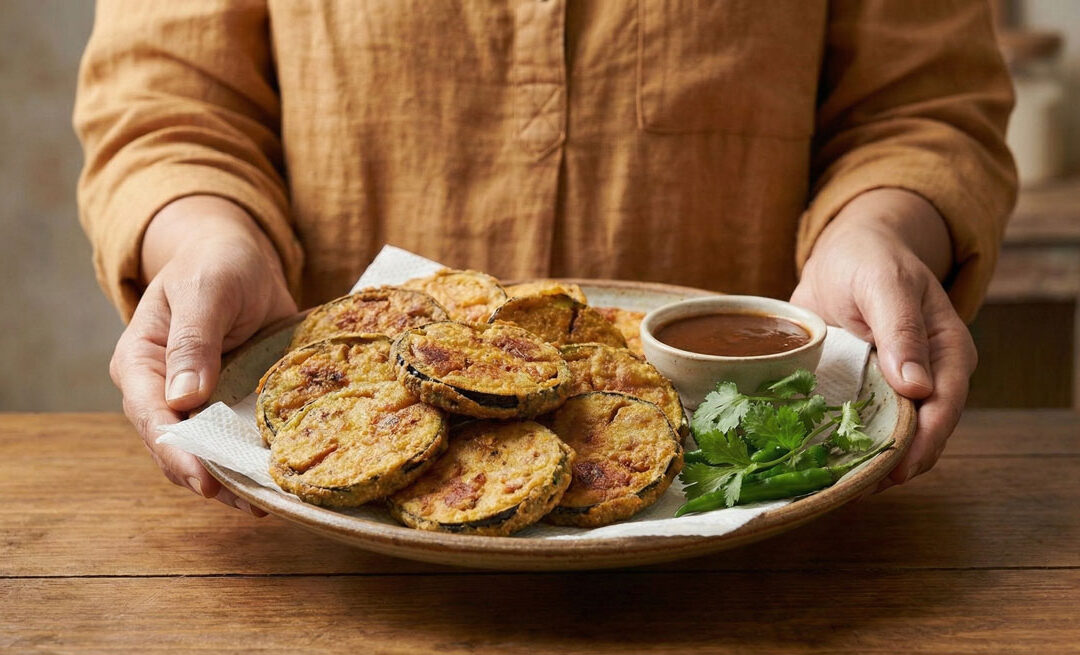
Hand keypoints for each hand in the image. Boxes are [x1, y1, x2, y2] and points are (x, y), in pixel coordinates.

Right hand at [110, 195, 296, 513]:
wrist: (241, 257)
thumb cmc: (216, 264)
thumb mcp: (206, 290)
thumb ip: (194, 339)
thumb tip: (184, 397)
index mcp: (140, 362)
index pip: (151, 416)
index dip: (177, 452)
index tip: (206, 481)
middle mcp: (162, 391)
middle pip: (177, 448)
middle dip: (211, 479)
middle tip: (252, 504)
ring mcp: (196, 404)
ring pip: (207, 453)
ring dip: (234, 481)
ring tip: (270, 503)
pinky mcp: (228, 406)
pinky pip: (236, 441)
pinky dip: (254, 461)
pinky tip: (282, 480)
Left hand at [791, 188, 977, 487]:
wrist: (846, 253)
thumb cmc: (870, 260)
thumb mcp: (884, 283)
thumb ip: (900, 328)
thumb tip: (917, 386)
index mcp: (947, 351)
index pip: (945, 406)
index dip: (924, 442)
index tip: (897, 470)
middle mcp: (929, 377)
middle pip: (922, 434)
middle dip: (894, 465)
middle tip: (856, 490)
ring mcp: (896, 389)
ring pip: (892, 437)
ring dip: (868, 462)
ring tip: (835, 488)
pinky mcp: (866, 393)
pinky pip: (862, 427)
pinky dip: (847, 446)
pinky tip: (822, 465)